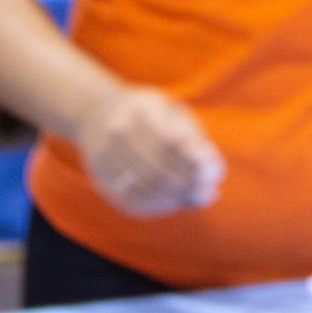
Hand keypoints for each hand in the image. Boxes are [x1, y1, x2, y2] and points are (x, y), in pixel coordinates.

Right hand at [75, 86, 223, 216]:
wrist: (96, 111)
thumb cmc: (149, 114)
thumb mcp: (174, 112)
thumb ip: (194, 140)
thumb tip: (212, 174)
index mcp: (143, 107)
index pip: (173, 141)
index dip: (195, 163)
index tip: (215, 177)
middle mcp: (119, 128)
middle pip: (158, 167)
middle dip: (187, 185)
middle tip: (208, 194)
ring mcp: (104, 151)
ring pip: (144, 185)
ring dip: (174, 198)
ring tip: (194, 198)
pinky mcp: (98, 172)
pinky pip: (128, 197)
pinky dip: (153, 205)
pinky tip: (171, 203)